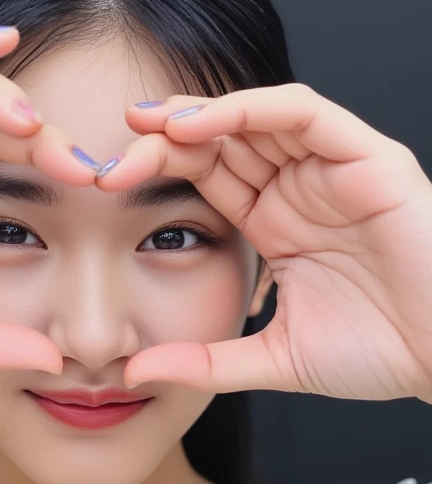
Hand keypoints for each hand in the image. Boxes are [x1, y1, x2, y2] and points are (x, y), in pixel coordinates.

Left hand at [95, 83, 431, 400]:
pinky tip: (202, 122)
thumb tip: (137, 374)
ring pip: (255, 119)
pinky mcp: (366, 158)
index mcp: (277, 225)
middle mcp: (299, 189)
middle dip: (165, 140)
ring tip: (148, 125)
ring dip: (199, 115)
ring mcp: (331, 170)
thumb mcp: (273, 359)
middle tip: (113, 152)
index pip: (208, 181)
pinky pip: (304, 114)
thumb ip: (206, 364)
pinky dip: (252, 109)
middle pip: (221, 143)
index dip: (158, 173)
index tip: (106, 184)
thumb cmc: (377, 354)